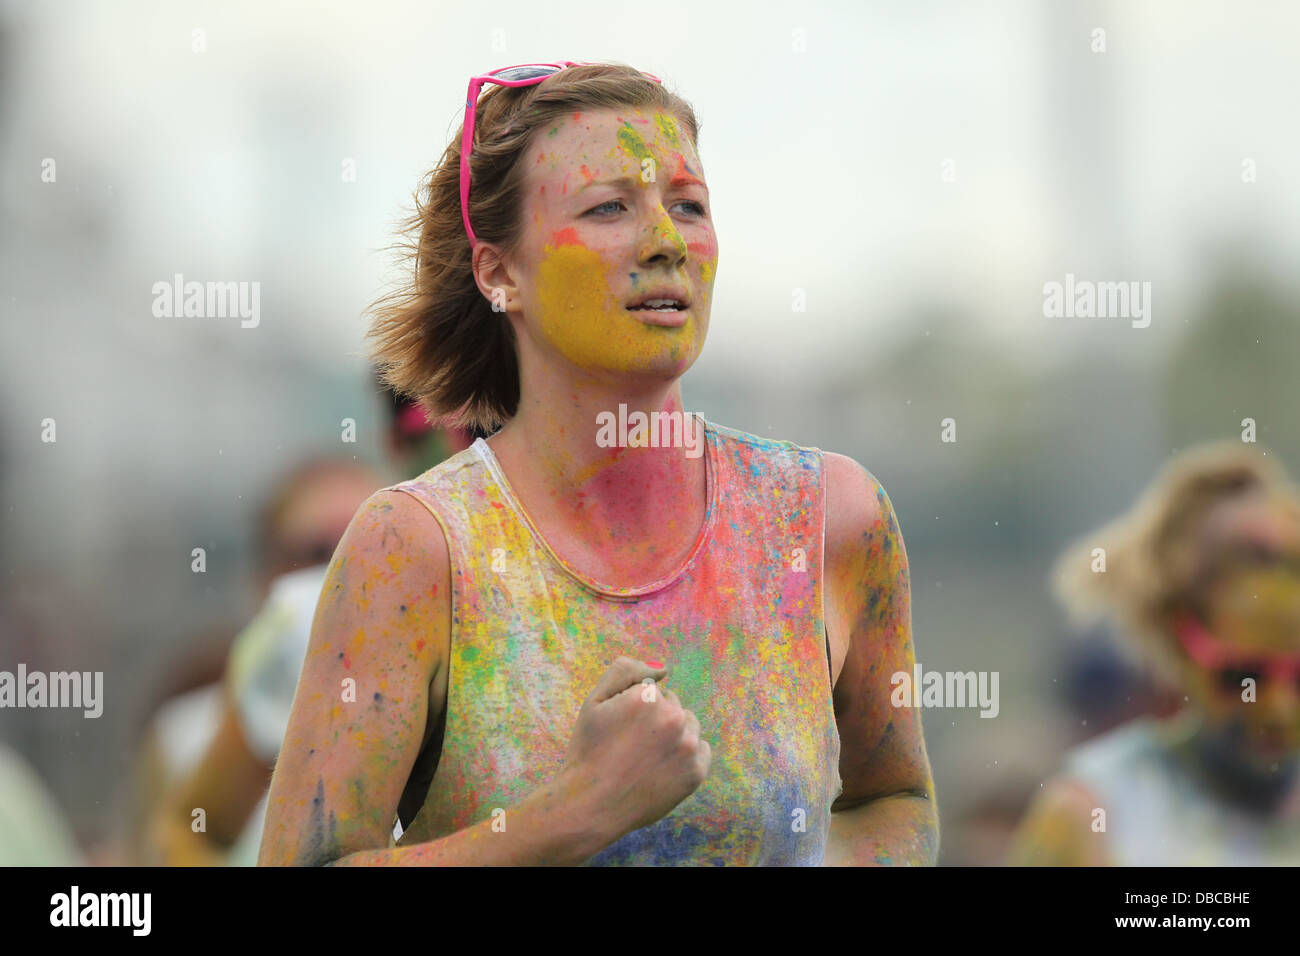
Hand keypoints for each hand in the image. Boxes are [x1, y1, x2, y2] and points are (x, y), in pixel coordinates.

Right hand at [558, 655, 710, 837]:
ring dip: (672, 734)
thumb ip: (625, 670)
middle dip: (654, 719)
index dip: (631, 708)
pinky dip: (685, 756)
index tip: (618, 729)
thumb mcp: (594, 701)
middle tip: (629, 745)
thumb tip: (663, 669)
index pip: (651, 689)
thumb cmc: (589, 751)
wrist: (591, 806)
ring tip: (645, 757)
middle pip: (672, 705)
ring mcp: (688, 747)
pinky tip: (661, 767)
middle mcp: (673, 719)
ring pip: (687, 725)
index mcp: (649, 698)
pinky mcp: (696, 773)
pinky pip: (701, 750)